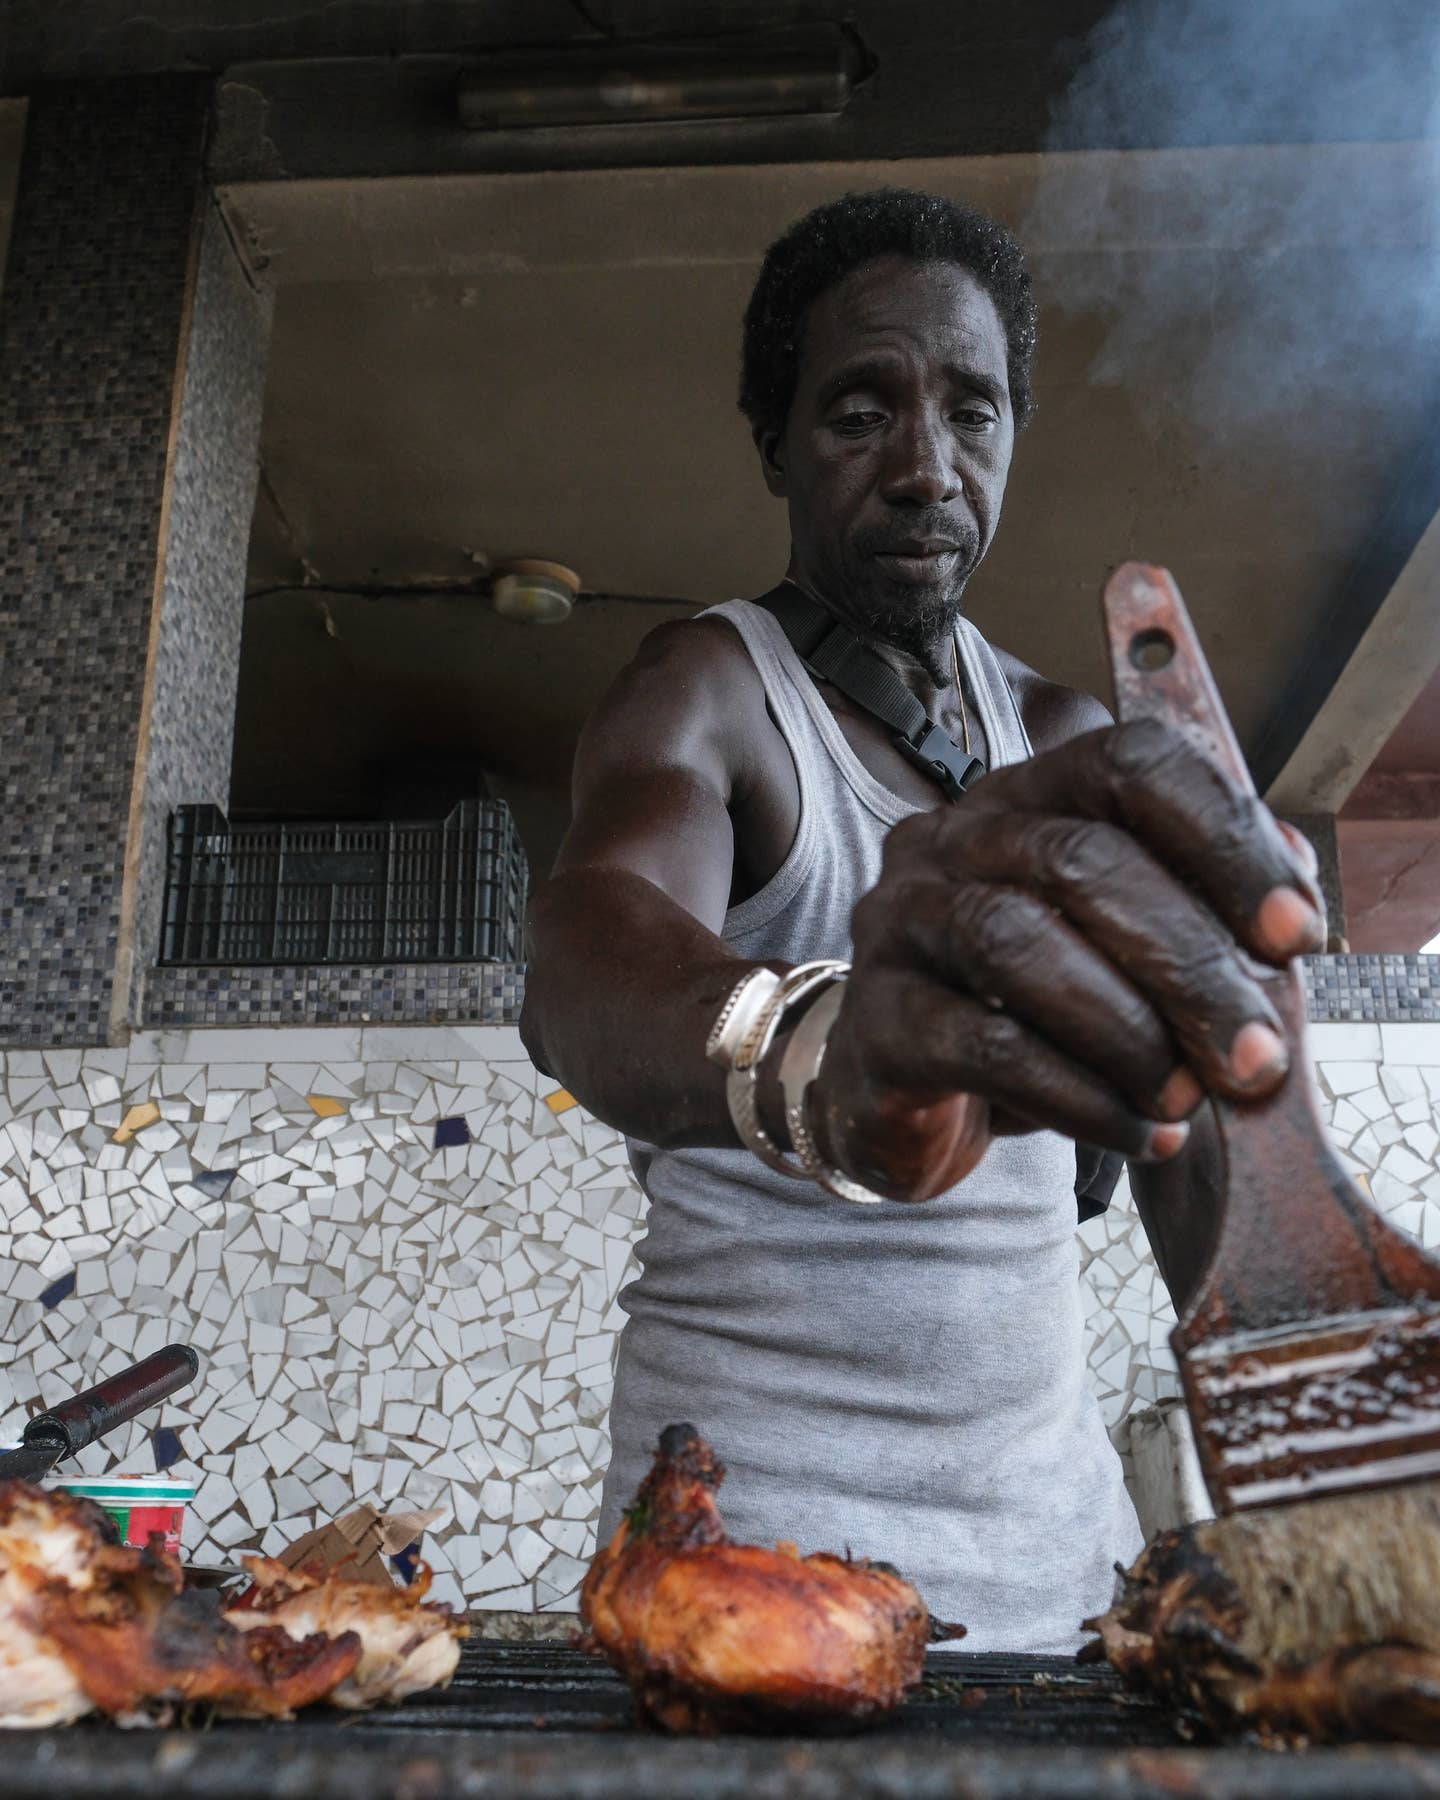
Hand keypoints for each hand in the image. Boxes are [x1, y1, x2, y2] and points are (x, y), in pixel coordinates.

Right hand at [810, 720, 1324, 1199]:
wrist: (905, 1097)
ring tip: (1186, 1098)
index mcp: (1025, 797)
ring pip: (1014, 942)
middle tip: (1255, 1054)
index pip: (1127, 765)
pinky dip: (1076, 1096)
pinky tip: (1136, 1133)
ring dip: (1126, 1030)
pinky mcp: (874, 1019)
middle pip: (1076, 860)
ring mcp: (899, 922)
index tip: (1296, 936)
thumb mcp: (1121, 950)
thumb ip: (1203, 907)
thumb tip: (1294, 896)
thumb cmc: (1028, 1010)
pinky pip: (978, 1044)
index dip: (1223, 841)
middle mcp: (951, 840)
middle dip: (1187, 963)